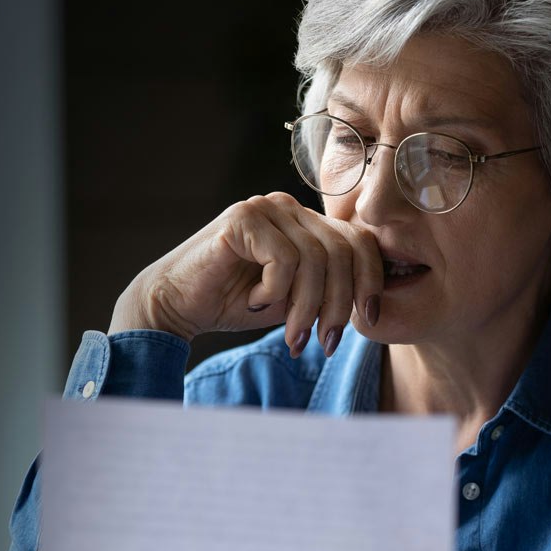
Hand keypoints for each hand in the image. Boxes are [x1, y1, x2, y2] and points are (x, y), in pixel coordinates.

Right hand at [108, 192, 383, 354]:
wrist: (176, 306)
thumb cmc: (236, 303)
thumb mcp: (297, 299)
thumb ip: (331, 290)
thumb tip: (374, 306)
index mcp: (307, 221)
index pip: (360, 241)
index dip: (371, 282)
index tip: (371, 320)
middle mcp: (289, 207)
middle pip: (343, 251)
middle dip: (339, 305)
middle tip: (324, 342)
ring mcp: (266, 208)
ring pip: (315, 259)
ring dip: (307, 307)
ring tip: (292, 335)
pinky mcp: (242, 219)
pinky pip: (283, 259)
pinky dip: (275, 291)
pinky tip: (254, 301)